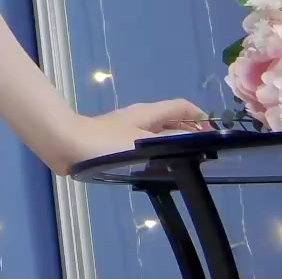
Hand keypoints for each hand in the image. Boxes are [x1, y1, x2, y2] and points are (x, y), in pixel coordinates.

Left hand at [49, 99, 207, 174]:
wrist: (66, 145)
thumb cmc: (105, 142)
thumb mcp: (144, 142)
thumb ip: (171, 141)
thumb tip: (194, 140)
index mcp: (148, 113)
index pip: (182, 107)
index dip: (201, 117)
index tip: (215, 136)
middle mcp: (139, 118)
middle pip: (171, 122)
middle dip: (189, 135)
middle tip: (204, 157)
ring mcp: (126, 131)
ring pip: (157, 136)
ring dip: (172, 148)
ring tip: (184, 168)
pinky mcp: (114, 144)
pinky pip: (143, 148)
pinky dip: (155, 157)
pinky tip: (156, 174)